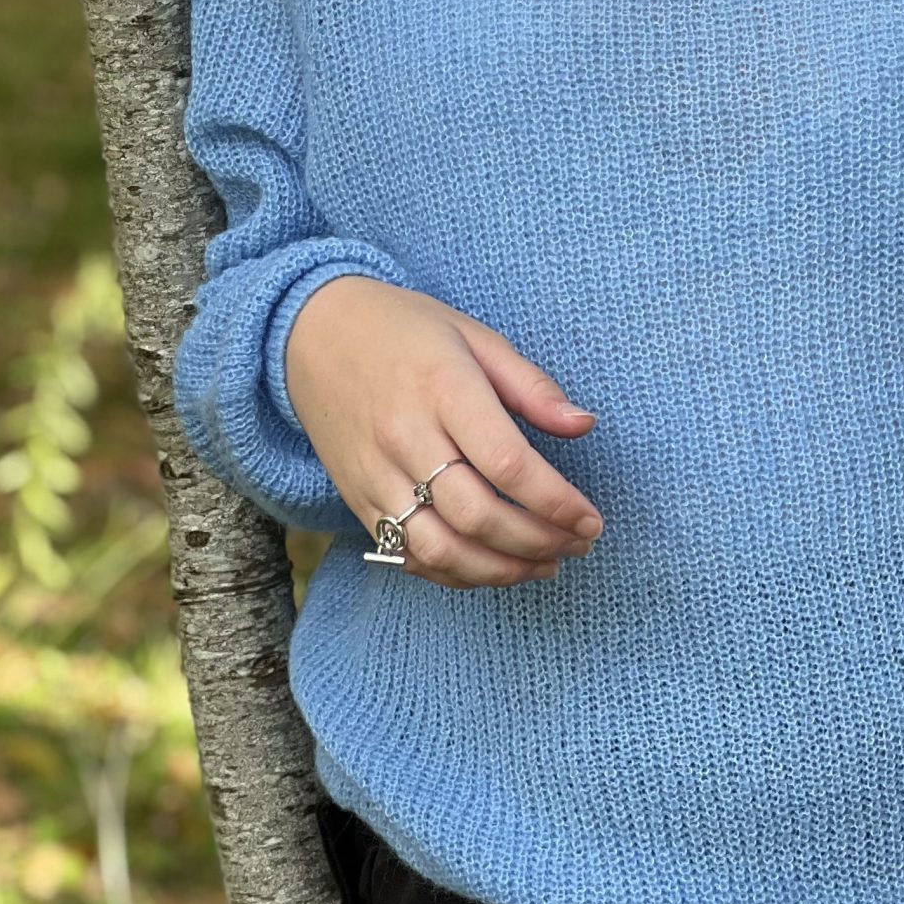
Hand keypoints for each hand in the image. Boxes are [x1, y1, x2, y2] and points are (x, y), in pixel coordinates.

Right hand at [284, 276, 605, 586]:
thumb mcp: (474, 336)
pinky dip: (454, 573)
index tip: (591, 519)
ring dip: (500, 570)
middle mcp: (406, 437)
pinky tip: (493, 566)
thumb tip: (584, 425)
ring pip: (440, 548)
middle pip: (477, 514)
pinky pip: (407, 554)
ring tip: (545, 566)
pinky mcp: (357, 500)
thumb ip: (531, 386)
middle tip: (578, 545)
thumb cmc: (405, 330)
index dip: (556, 502)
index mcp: (444, 388)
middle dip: (538, 541)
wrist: (312, 334)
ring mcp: (376, 475)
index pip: (508, 463)